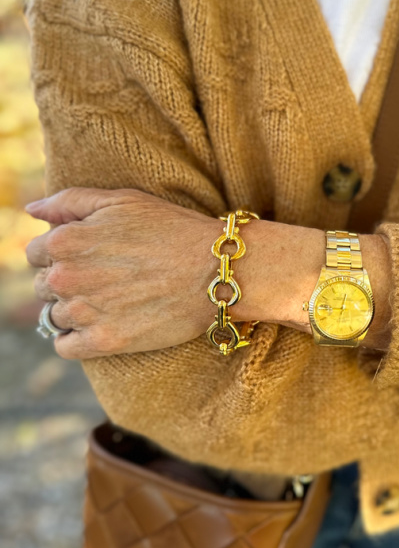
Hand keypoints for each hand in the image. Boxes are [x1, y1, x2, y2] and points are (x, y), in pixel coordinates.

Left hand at [25, 188, 223, 358]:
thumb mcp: (122, 200)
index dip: (61, 252)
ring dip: (74, 310)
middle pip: (42, 286)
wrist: (216, 270)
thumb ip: (69, 202)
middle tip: (106, 278)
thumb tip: (32, 210)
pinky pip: (65, 347)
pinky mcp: (104, 342)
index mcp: (65, 241)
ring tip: (111, 300)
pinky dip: (75, 339)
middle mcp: (67, 278)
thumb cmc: (172, 229)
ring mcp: (85, 312)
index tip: (91, 255)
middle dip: (67, 282)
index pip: (35, 252)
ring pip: (54, 316)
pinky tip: (100, 326)